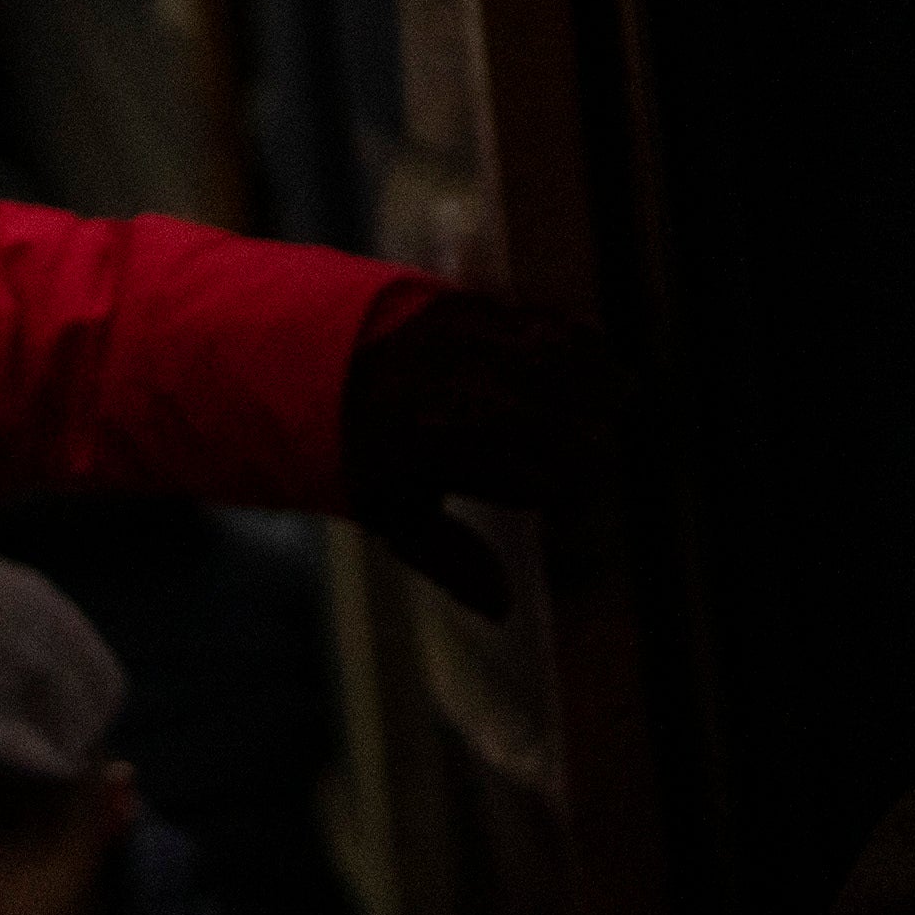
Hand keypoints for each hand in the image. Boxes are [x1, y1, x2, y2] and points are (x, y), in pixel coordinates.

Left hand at [337, 288, 616, 615]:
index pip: (542, 479)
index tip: (567, 508)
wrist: (303, 362)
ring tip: (610, 407)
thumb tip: (503, 609)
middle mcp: (454, 392)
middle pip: (564, 422)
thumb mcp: (388, 513)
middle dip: (588, 447)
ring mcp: (464, 343)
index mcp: (436, 449)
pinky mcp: (472, 305)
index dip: (570, 496)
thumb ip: (449, 558)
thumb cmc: (352, 450)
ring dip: (597, 388)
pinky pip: (548, 321)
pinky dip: (580, 341)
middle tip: (592, 463)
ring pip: (565, 366)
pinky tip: (596, 359)